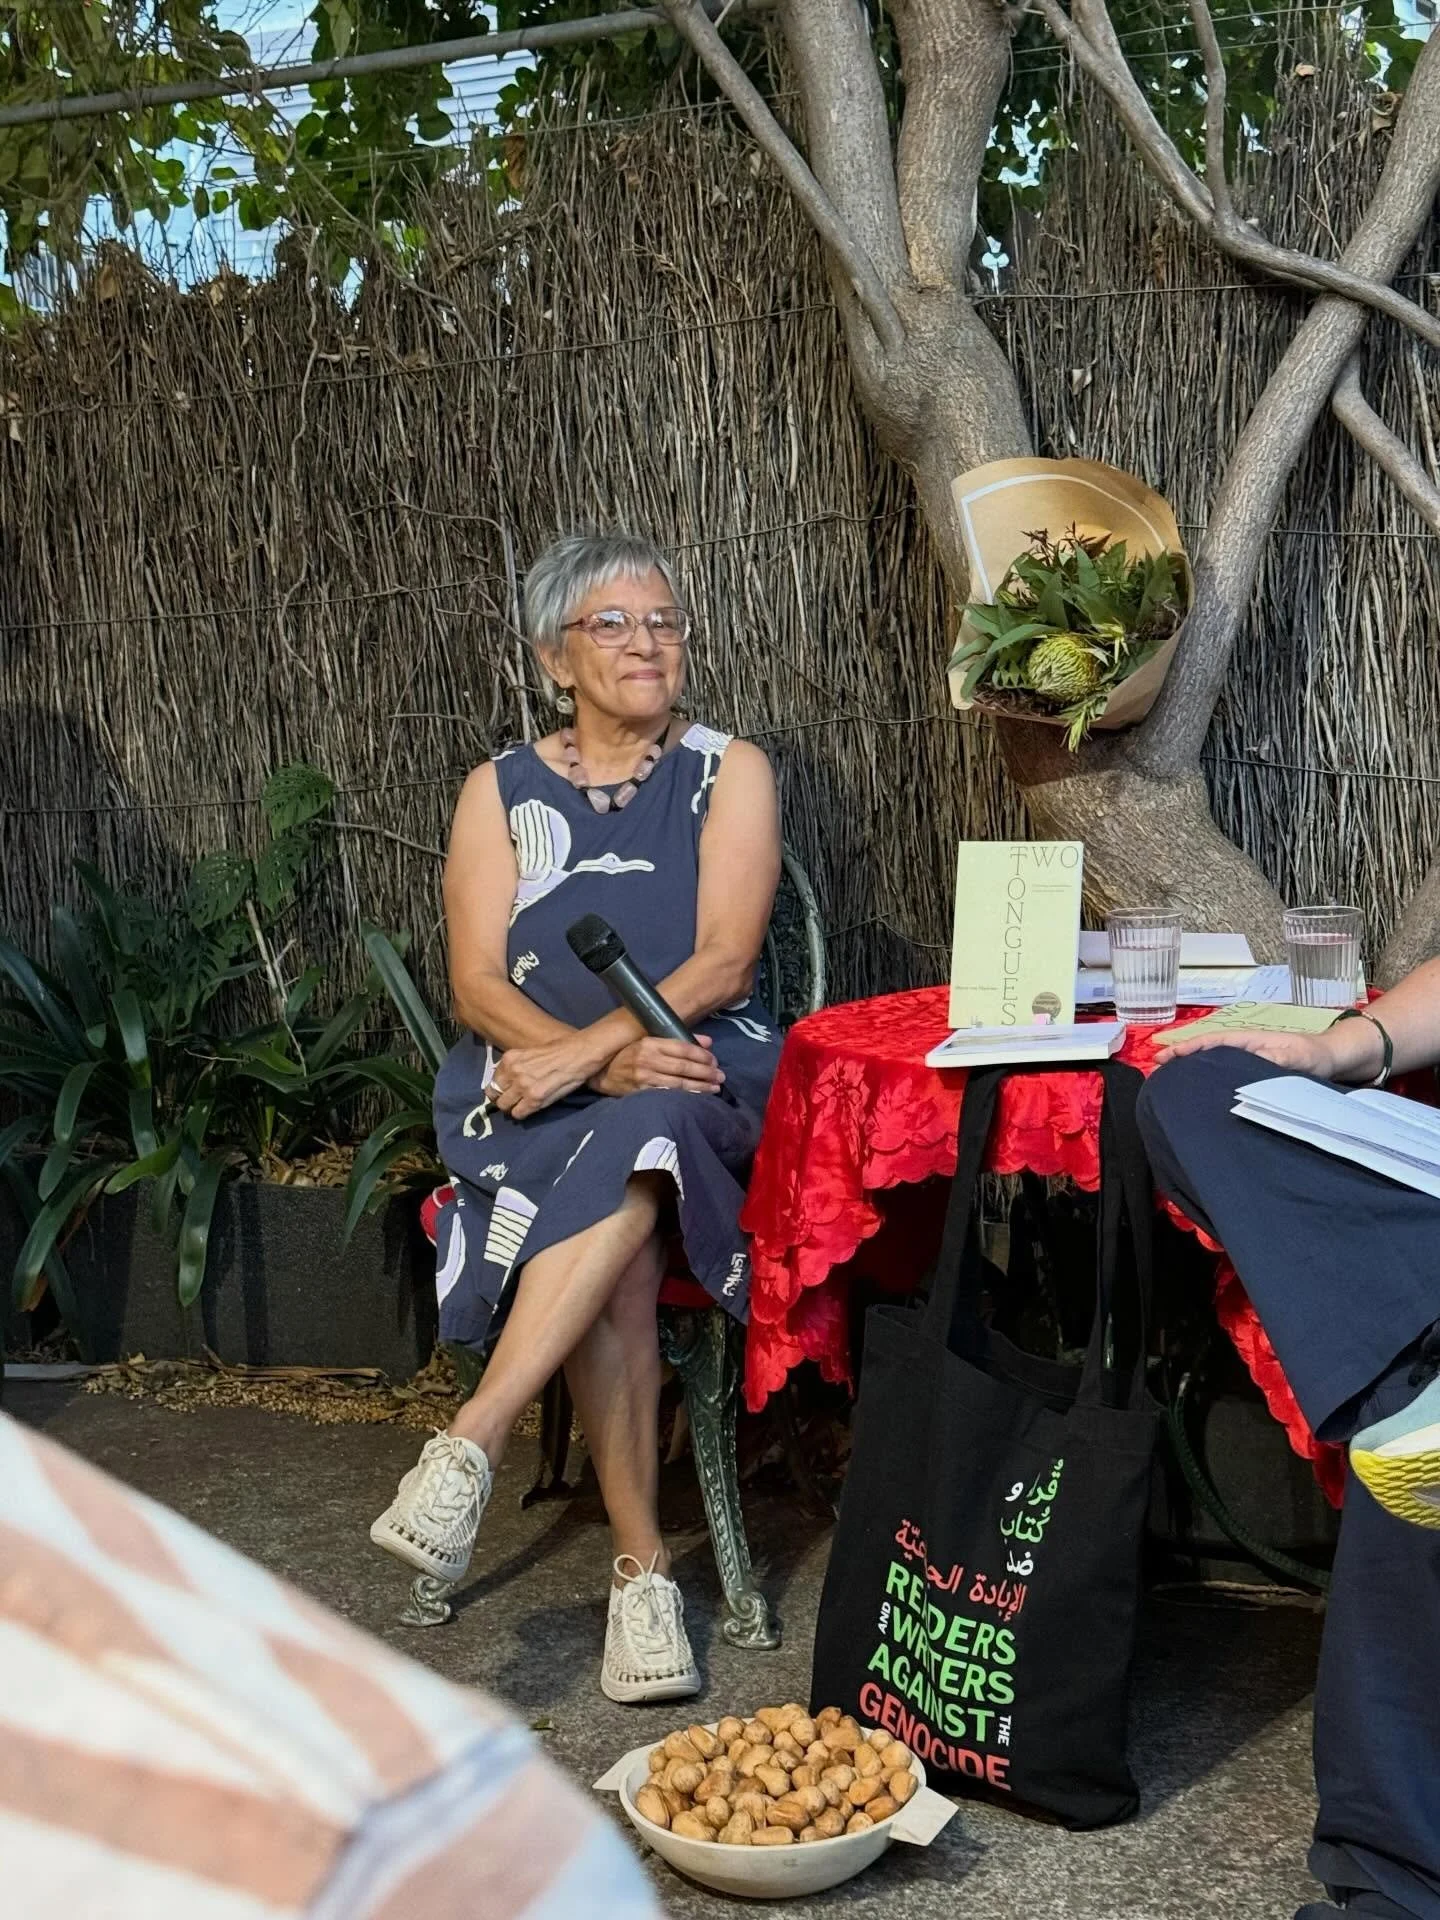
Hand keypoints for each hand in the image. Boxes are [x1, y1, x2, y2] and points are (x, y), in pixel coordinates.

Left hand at [487, 1039, 605, 1119]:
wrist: (578, 1054)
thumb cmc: (559, 1051)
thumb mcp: (530, 1053)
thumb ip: (516, 1066)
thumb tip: (507, 1081)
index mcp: (509, 1059)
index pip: (492, 1081)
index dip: (498, 1089)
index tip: (505, 1092)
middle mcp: (513, 1072)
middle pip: (495, 1095)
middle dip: (503, 1099)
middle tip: (513, 1101)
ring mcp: (523, 1086)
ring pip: (504, 1106)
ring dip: (512, 1107)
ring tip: (522, 1105)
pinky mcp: (535, 1098)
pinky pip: (518, 1113)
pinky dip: (522, 1113)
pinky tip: (530, 1108)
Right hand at [589, 1035, 724, 1097]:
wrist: (602, 1072)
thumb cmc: (630, 1055)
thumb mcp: (651, 1041)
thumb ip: (679, 1041)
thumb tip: (708, 1042)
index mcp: (650, 1043)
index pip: (682, 1048)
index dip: (702, 1055)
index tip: (714, 1060)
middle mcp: (647, 1060)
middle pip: (683, 1067)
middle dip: (706, 1072)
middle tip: (720, 1076)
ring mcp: (643, 1078)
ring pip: (678, 1083)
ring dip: (700, 1086)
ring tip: (715, 1088)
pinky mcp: (641, 1093)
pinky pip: (667, 1095)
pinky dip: (685, 1097)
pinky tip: (697, 1097)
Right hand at [1159, 1027, 1343, 1076]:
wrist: (1334, 1061)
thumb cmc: (1313, 1056)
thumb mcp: (1294, 1057)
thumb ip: (1272, 1060)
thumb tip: (1241, 1068)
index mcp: (1247, 1041)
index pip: (1209, 1043)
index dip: (1185, 1050)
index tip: (1163, 1058)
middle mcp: (1243, 1050)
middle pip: (1204, 1053)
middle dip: (1179, 1061)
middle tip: (1155, 1073)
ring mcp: (1247, 1063)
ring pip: (1212, 1066)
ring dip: (1191, 1073)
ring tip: (1169, 1085)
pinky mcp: (1254, 1077)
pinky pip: (1224, 1078)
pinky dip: (1208, 1083)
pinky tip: (1200, 1095)